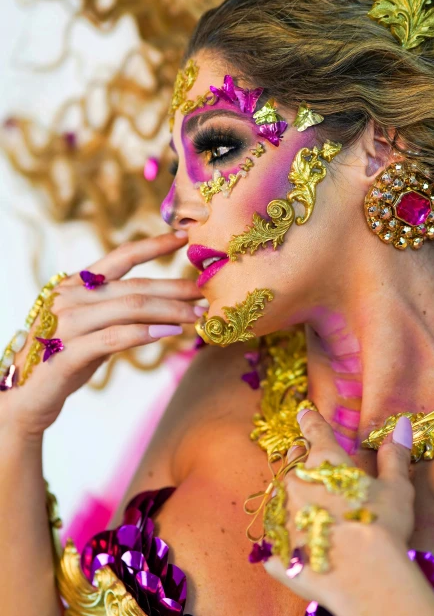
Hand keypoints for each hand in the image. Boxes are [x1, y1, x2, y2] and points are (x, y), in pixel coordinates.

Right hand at [1, 233, 200, 439]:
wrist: (23, 399)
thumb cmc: (63, 360)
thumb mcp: (92, 328)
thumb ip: (119, 312)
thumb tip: (169, 305)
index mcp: (76, 285)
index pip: (121, 256)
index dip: (155, 245)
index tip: (184, 236)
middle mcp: (70, 297)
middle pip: (135, 286)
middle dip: (176, 288)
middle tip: (206, 293)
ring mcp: (66, 324)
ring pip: (130, 309)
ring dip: (170, 311)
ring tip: (197, 316)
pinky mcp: (66, 353)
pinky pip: (114, 337)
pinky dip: (146, 334)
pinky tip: (170, 334)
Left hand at [264, 410, 414, 612]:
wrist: (364, 580)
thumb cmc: (382, 528)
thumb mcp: (395, 488)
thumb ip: (394, 456)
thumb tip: (401, 423)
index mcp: (324, 461)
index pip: (314, 432)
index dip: (310, 421)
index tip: (303, 413)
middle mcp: (295, 483)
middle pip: (293, 463)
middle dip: (299, 459)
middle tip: (306, 460)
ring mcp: (282, 516)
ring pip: (281, 499)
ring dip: (291, 500)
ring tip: (305, 509)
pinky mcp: (277, 550)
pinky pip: (275, 542)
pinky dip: (284, 542)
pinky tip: (298, 549)